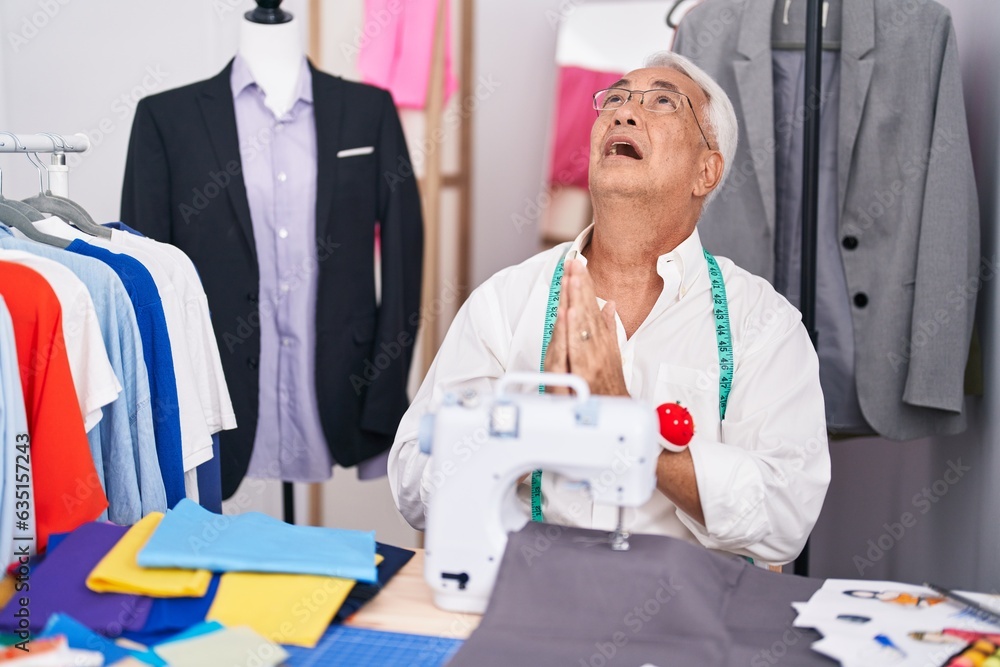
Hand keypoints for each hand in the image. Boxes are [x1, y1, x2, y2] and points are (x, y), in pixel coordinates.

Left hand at [543, 259, 627, 396]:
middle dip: (579, 284)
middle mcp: (597, 346)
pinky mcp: (583, 372)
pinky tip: (568, 311)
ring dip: (576, 299)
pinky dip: (571, 328)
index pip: (590, 307)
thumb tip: (608, 306)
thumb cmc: (610, 384)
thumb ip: (609, 328)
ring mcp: (590, 358)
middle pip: (586, 311)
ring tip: (572, 278)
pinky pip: (575, 347)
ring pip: (581, 324)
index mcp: (601, 339)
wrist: (615, 411)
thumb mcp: (612, 353)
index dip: (584, 285)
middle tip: (574, 261)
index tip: (578, 264)